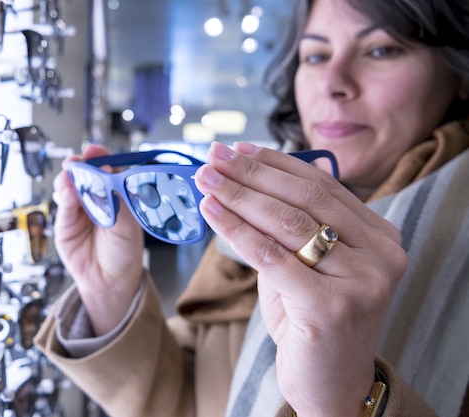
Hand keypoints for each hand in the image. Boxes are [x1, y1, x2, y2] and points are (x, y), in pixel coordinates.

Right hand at [53, 144, 144, 335]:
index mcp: (114, 194)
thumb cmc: (125, 253)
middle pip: (83, 173)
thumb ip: (116, 201)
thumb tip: (106, 176)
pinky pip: (63, 206)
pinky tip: (68, 193)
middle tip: (78, 161)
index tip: (96, 151)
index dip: (99, 157)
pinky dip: (65, 197)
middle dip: (79, 164)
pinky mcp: (64, 223)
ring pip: (69, 186)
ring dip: (69, 179)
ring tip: (71, 178)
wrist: (110, 282)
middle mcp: (95, 198)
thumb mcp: (128, 226)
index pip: (105, 168)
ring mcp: (78, 209)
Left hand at [194, 142, 405, 416]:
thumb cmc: (312, 321)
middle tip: (213, 157)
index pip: (321, 185)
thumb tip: (252, 174)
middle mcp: (381, 254)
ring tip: (205, 179)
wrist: (329, 384)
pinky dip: (235, 228)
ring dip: (238, 194)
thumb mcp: (308, 264)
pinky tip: (210, 210)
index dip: (275, 163)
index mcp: (380, 237)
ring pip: (286, 221)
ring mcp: (363, 280)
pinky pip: (271, 255)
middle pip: (304, 197)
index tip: (237, 149)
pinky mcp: (333, 305)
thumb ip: (292, 223)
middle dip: (251, 174)